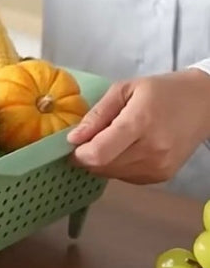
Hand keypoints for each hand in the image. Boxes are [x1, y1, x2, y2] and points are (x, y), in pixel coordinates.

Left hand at [67, 69, 209, 183]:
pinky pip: (125, 178)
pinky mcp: (161, 176)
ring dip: (100, 162)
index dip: (78, 153)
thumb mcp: (124, 89)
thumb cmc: (162, 91)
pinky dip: (116, 166)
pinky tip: (124, 149)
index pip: (99, 153)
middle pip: (102, 166)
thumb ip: (96, 115)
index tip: (72, 144)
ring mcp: (158, 167)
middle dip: (86, 157)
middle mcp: (151, 150)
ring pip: (111, 174)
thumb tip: (73, 138)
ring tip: (109, 141)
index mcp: (140, 123)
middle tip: (87, 140)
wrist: (205, 104)